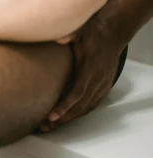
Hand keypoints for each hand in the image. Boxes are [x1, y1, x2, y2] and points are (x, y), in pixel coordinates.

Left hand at [40, 15, 124, 131]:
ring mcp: (102, 85)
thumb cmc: (92, 33)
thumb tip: (57, 39)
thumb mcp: (80, 31)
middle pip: (80, 105)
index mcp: (90, 69)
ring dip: (70, 118)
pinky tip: (68, 117)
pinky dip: (80, 112)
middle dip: (63, 117)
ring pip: (86, 107)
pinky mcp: (104, 87)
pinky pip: (92, 104)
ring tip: (52, 125)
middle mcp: (98, 80)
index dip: (64, 106)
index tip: (52, 116)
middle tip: (46, 125)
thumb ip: (69, 36)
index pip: (77, 92)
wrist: (112, 34)